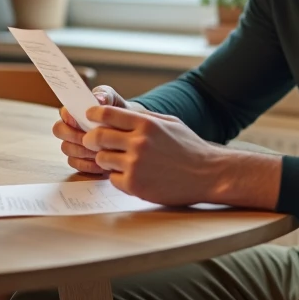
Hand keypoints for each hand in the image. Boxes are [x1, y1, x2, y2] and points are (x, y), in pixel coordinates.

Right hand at [51, 85, 139, 175]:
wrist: (131, 129)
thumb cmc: (118, 111)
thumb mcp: (114, 100)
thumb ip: (105, 95)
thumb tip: (98, 99)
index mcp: (75, 111)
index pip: (64, 113)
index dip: (69, 116)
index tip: (81, 119)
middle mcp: (70, 128)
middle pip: (60, 131)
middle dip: (74, 134)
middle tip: (90, 136)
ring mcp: (73, 145)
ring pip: (67, 148)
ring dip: (83, 150)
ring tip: (100, 149)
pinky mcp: (80, 161)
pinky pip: (76, 164)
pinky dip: (88, 164)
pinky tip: (102, 162)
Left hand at [83, 104, 223, 206]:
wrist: (208, 174)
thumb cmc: (189, 148)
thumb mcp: (169, 123)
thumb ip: (143, 119)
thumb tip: (117, 115)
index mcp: (146, 124)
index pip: (107, 113)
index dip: (93, 114)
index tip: (89, 116)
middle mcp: (139, 143)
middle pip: (97, 136)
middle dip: (92, 138)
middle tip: (93, 141)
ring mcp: (135, 165)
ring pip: (102, 159)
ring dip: (107, 160)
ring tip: (121, 161)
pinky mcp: (135, 186)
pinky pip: (113, 179)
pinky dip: (119, 178)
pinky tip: (133, 175)